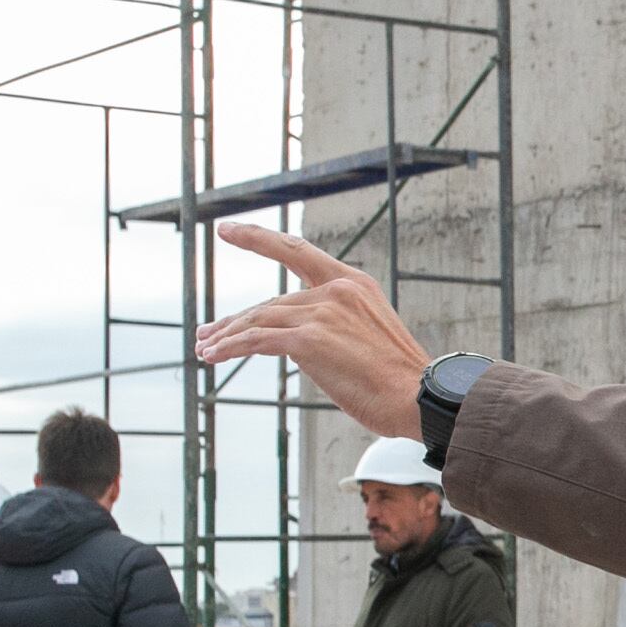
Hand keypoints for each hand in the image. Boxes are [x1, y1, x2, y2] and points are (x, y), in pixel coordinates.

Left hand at [196, 223, 434, 438]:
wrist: (420, 397)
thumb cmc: (399, 380)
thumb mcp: (369, 335)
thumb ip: (335, 326)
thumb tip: (299, 341)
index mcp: (353, 283)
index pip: (296, 251)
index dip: (257, 239)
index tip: (227, 229)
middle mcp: (335, 290)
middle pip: (270, 302)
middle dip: (234, 319)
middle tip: (207, 332)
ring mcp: (321, 313)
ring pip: (258, 321)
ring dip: (226, 336)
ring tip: (205, 348)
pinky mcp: (308, 340)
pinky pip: (256, 340)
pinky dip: (230, 347)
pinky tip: (214, 355)